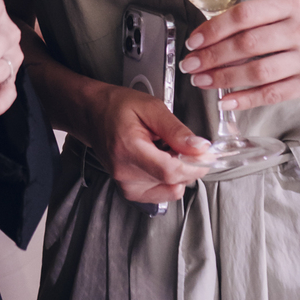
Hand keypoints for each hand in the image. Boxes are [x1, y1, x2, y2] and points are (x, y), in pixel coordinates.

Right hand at [87, 84, 211, 203]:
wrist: (93, 115)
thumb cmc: (117, 107)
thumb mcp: (151, 107)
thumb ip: (176, 130)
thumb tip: (200, 147)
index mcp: (129, 149)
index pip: (170, 171)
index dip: (195, 166)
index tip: (206, 155)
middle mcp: (125, 172)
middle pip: (173, 181)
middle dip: (189, 165)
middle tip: (184, 144)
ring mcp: (126, 185)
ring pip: (171, 188)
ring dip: (178, 172)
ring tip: (165, 150)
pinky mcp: (130, 192)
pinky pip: (162, 193)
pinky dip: (169, 179)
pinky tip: (160, 161)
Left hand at [178, 0, 299, 107]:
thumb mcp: (292, 5)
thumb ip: (258, 16)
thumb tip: (212, 34)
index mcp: (293, 3)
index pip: (244, 15)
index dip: (214, 29)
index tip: (194, 41)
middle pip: (247, 45)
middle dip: (213, 57)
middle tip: (190, 64)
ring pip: (257, 72)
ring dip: (223, 79)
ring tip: (202, 81)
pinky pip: (272, 94)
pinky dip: (246, 99)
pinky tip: (226, 101)